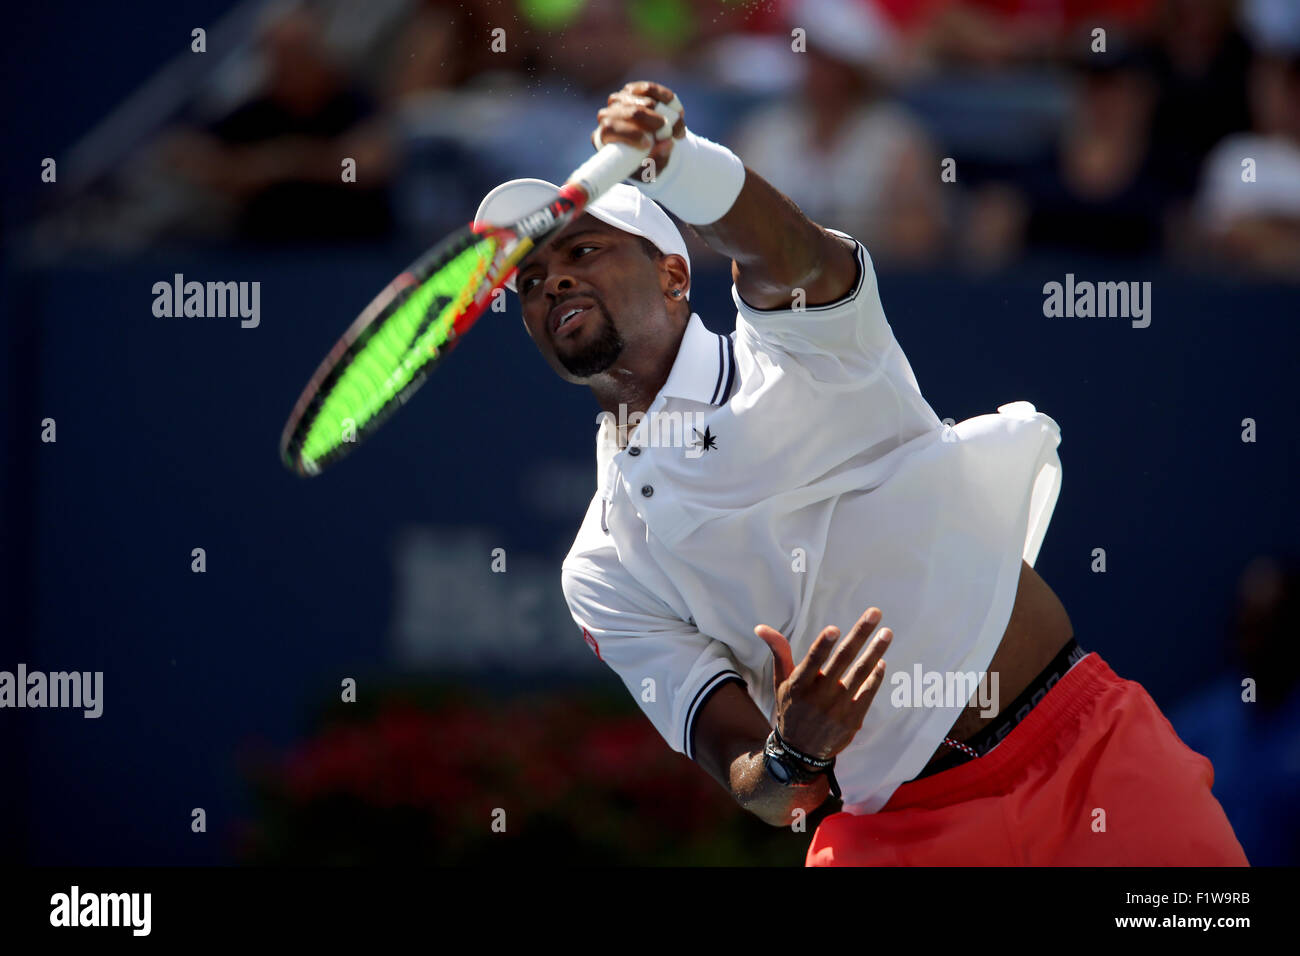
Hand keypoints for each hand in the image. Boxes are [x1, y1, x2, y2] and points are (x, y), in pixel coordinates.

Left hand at [592, 80, 685, 179]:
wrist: (647, 147)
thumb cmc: (643, 163)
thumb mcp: (649, 171)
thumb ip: (657, 161)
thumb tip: (668, 144)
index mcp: (604, 137)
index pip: (610, 129)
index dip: (630, 134)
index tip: (648, 144)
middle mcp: (608, 115)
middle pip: (629, 112)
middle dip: (653, 121)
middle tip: (669, 132)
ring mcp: (619, 100)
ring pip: (643, 100)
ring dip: (666, 113)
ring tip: (678, 129)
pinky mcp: (633, 90)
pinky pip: (650, 89)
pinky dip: (667, 100)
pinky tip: (678, 112)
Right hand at [754, 607, 891, 763]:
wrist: (800, 751)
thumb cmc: (791, 707)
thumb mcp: (781, 681)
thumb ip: (779, 651)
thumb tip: (761, 627)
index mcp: (798, 685)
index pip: (813, 661)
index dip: (823, 645)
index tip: (835, 629)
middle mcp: (818, 696)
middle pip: (843, 660)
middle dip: (860, 634)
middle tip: (875, 613)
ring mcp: (837, 709)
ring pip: (860, 675)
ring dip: (875, 652)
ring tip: (887, 633)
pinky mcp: (851, 720)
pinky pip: (867, 694)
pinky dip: (875, 677)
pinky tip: (881, 662)